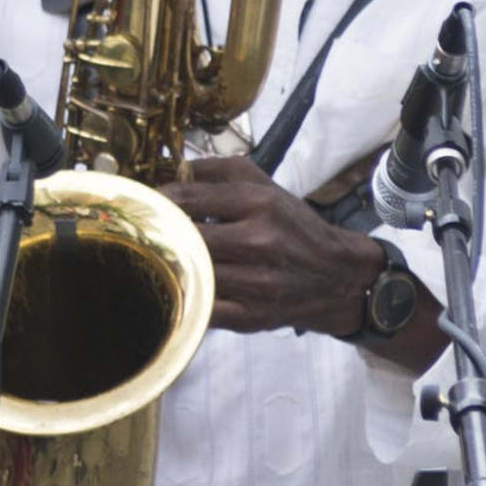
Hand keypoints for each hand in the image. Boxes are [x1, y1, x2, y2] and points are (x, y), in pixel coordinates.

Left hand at [167, 152, 382, 335]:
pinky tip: (180, 284)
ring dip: (167, 264)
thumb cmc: (293, 227)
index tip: (149, 204)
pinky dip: (184, 295)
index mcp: (259, 204)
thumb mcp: (264, 185)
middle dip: (159, 232)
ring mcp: (255, 284)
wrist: (338, 277)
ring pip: (187, 271)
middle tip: (147, 231)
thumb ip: (216, 170)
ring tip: (160, 255)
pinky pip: (199, 307)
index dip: (158, 200)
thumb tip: (172, 168)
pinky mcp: (250, 317)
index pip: (186, 198)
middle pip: (182, 236)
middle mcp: (258, 242)